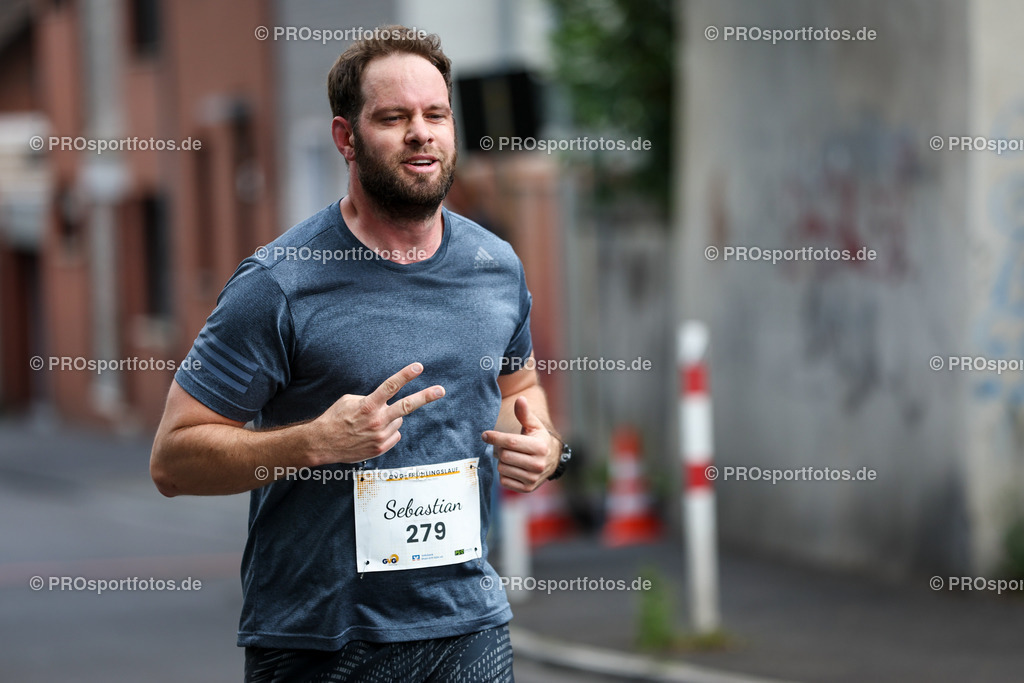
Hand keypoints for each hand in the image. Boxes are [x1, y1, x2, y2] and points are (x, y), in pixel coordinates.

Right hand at [309, 362, 444, 464]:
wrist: (323, 443)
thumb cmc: (335, 418)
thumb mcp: (349, 401)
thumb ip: (371, 399)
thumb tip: (386, 402)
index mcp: (368, 405)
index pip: (391, 386)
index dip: (406, 375)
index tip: (418, 367)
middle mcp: (377, 420)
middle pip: (407, 406)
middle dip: (426, 396)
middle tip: (441, 390)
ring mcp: (380, 436)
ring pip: (399, 420)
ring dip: (391, 418)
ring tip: (372, 422)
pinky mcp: (381, 448)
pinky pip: (395, 434)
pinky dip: (388, 431)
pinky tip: (372, 432)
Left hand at [482, 397, 558, 491]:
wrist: (551, 461)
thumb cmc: (538, 439)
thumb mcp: (534, 425)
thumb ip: (524, 413)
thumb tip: (520, 399)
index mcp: (540, 447)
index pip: (510, 442)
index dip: (495, 437)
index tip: (485, 435)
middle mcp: (538, 464)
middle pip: (504, 456)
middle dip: (500, 449)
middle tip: (502, 445)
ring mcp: (532, 479)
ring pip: (502, 468)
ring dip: (502, 461)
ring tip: (511, 456)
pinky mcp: (527, 489)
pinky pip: (503, 480)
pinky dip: (504, 473)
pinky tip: (513, 467)